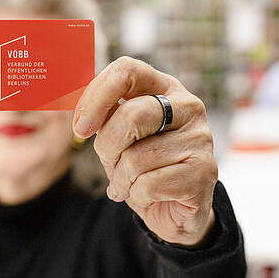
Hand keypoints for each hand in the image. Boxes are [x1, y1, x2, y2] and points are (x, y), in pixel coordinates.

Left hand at [73, 56, 216, 245]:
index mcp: (164, 87)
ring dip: (121, 178)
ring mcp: (200, 138)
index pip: (127, 70)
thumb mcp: (117, 136)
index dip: (97, 97)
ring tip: (131, 183)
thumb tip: (73, 101)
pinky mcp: (205, 172)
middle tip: (110, 162)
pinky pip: (150, 184)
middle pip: (131, 116)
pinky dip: (137, 195)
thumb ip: (103, 115)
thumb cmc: (142, 166)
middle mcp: (188, 106)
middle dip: (107, 147)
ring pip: (137, 157)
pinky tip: (147, 195)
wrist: (174, 207)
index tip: (80, 128)